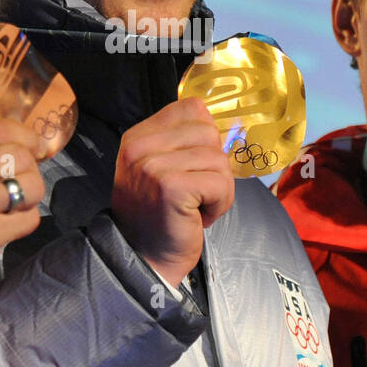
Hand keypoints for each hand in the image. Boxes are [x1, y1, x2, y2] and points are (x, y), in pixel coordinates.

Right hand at [0, 119, 46, 247]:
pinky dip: (25, 219)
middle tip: (21, 178)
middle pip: (20, 156)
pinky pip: (27, 220)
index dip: (25, 136)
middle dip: (28, 166)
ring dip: (29, 193)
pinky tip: (11, 223)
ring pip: (30, 186)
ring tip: (16, 203)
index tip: (35, 145)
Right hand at [112, 97, 235, 286]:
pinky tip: (199, 216)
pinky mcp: (171, 186)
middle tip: (196, 193)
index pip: (191, 108)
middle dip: (214, 166)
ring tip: (197, 206)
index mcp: (139, 136)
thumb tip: (227, 128)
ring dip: (219, 189)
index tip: (195, 166)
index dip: (206, 137)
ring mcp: (154, 165)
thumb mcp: (159, 169)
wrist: (142, 258)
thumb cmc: (159, 216)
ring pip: (218, 159)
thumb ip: (182, 143)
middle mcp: (141, 146)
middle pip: (209, 132)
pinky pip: (220, 183)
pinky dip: (220, 204)